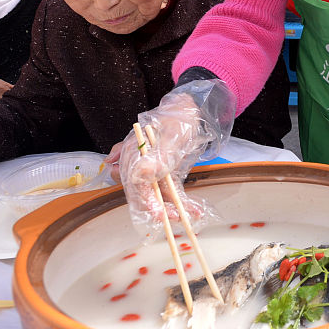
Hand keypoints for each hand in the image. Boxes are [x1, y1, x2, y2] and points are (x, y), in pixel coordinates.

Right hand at [116, 80, 232, 234]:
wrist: (190, 112)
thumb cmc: (178, 119)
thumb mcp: (172, 135)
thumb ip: (159, 156)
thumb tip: (143, 174)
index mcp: (133, 154)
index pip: (134, 184)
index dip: (146, 201)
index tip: (159, 213)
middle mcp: (138, 165)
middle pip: (143, 193)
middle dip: (159, 208)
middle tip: (178, 217)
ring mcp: (150, 171)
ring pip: (157, 195)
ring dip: (172, 208)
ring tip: (190, 215)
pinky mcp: (163, 175)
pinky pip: (169, 191)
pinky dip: (180, 201)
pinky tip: (194, 209)